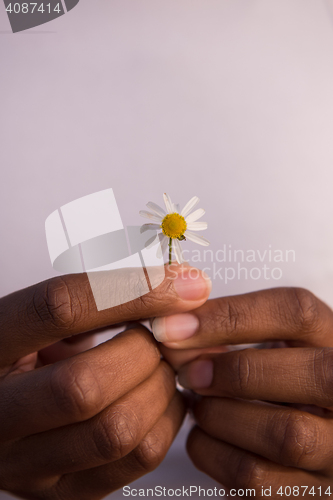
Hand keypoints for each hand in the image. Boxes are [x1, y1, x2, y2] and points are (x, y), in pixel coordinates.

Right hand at [0, 264, 210, 498]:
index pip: (58, 308)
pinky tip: (159, 396)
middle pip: (85, 386)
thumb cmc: (29, 354)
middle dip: (142, 353)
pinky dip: (168, 418)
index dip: (130, 290)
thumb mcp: (43, 319)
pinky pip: (139, 458)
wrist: (1, 409)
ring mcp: (28, 465)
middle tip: (157, 336)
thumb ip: (95, 301)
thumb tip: (177, 286)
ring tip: (158, 365)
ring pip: (117, 431)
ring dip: (159, 388)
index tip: (181, 283)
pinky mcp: (64, 492)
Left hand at [153, 287, 332, 496]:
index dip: (230, 315)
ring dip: (220, 416)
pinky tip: (202, 434)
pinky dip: (213, 453)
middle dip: (236, 371)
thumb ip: (228, 332)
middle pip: (314, 375)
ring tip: (196, 403)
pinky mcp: (313, 491)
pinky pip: (259, 479)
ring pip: (286, 435)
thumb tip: (172, 330)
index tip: (173, 326)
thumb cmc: (272, 377)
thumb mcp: (266, 342)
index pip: (297, 312)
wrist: (298, 433)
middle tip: (188, 373)